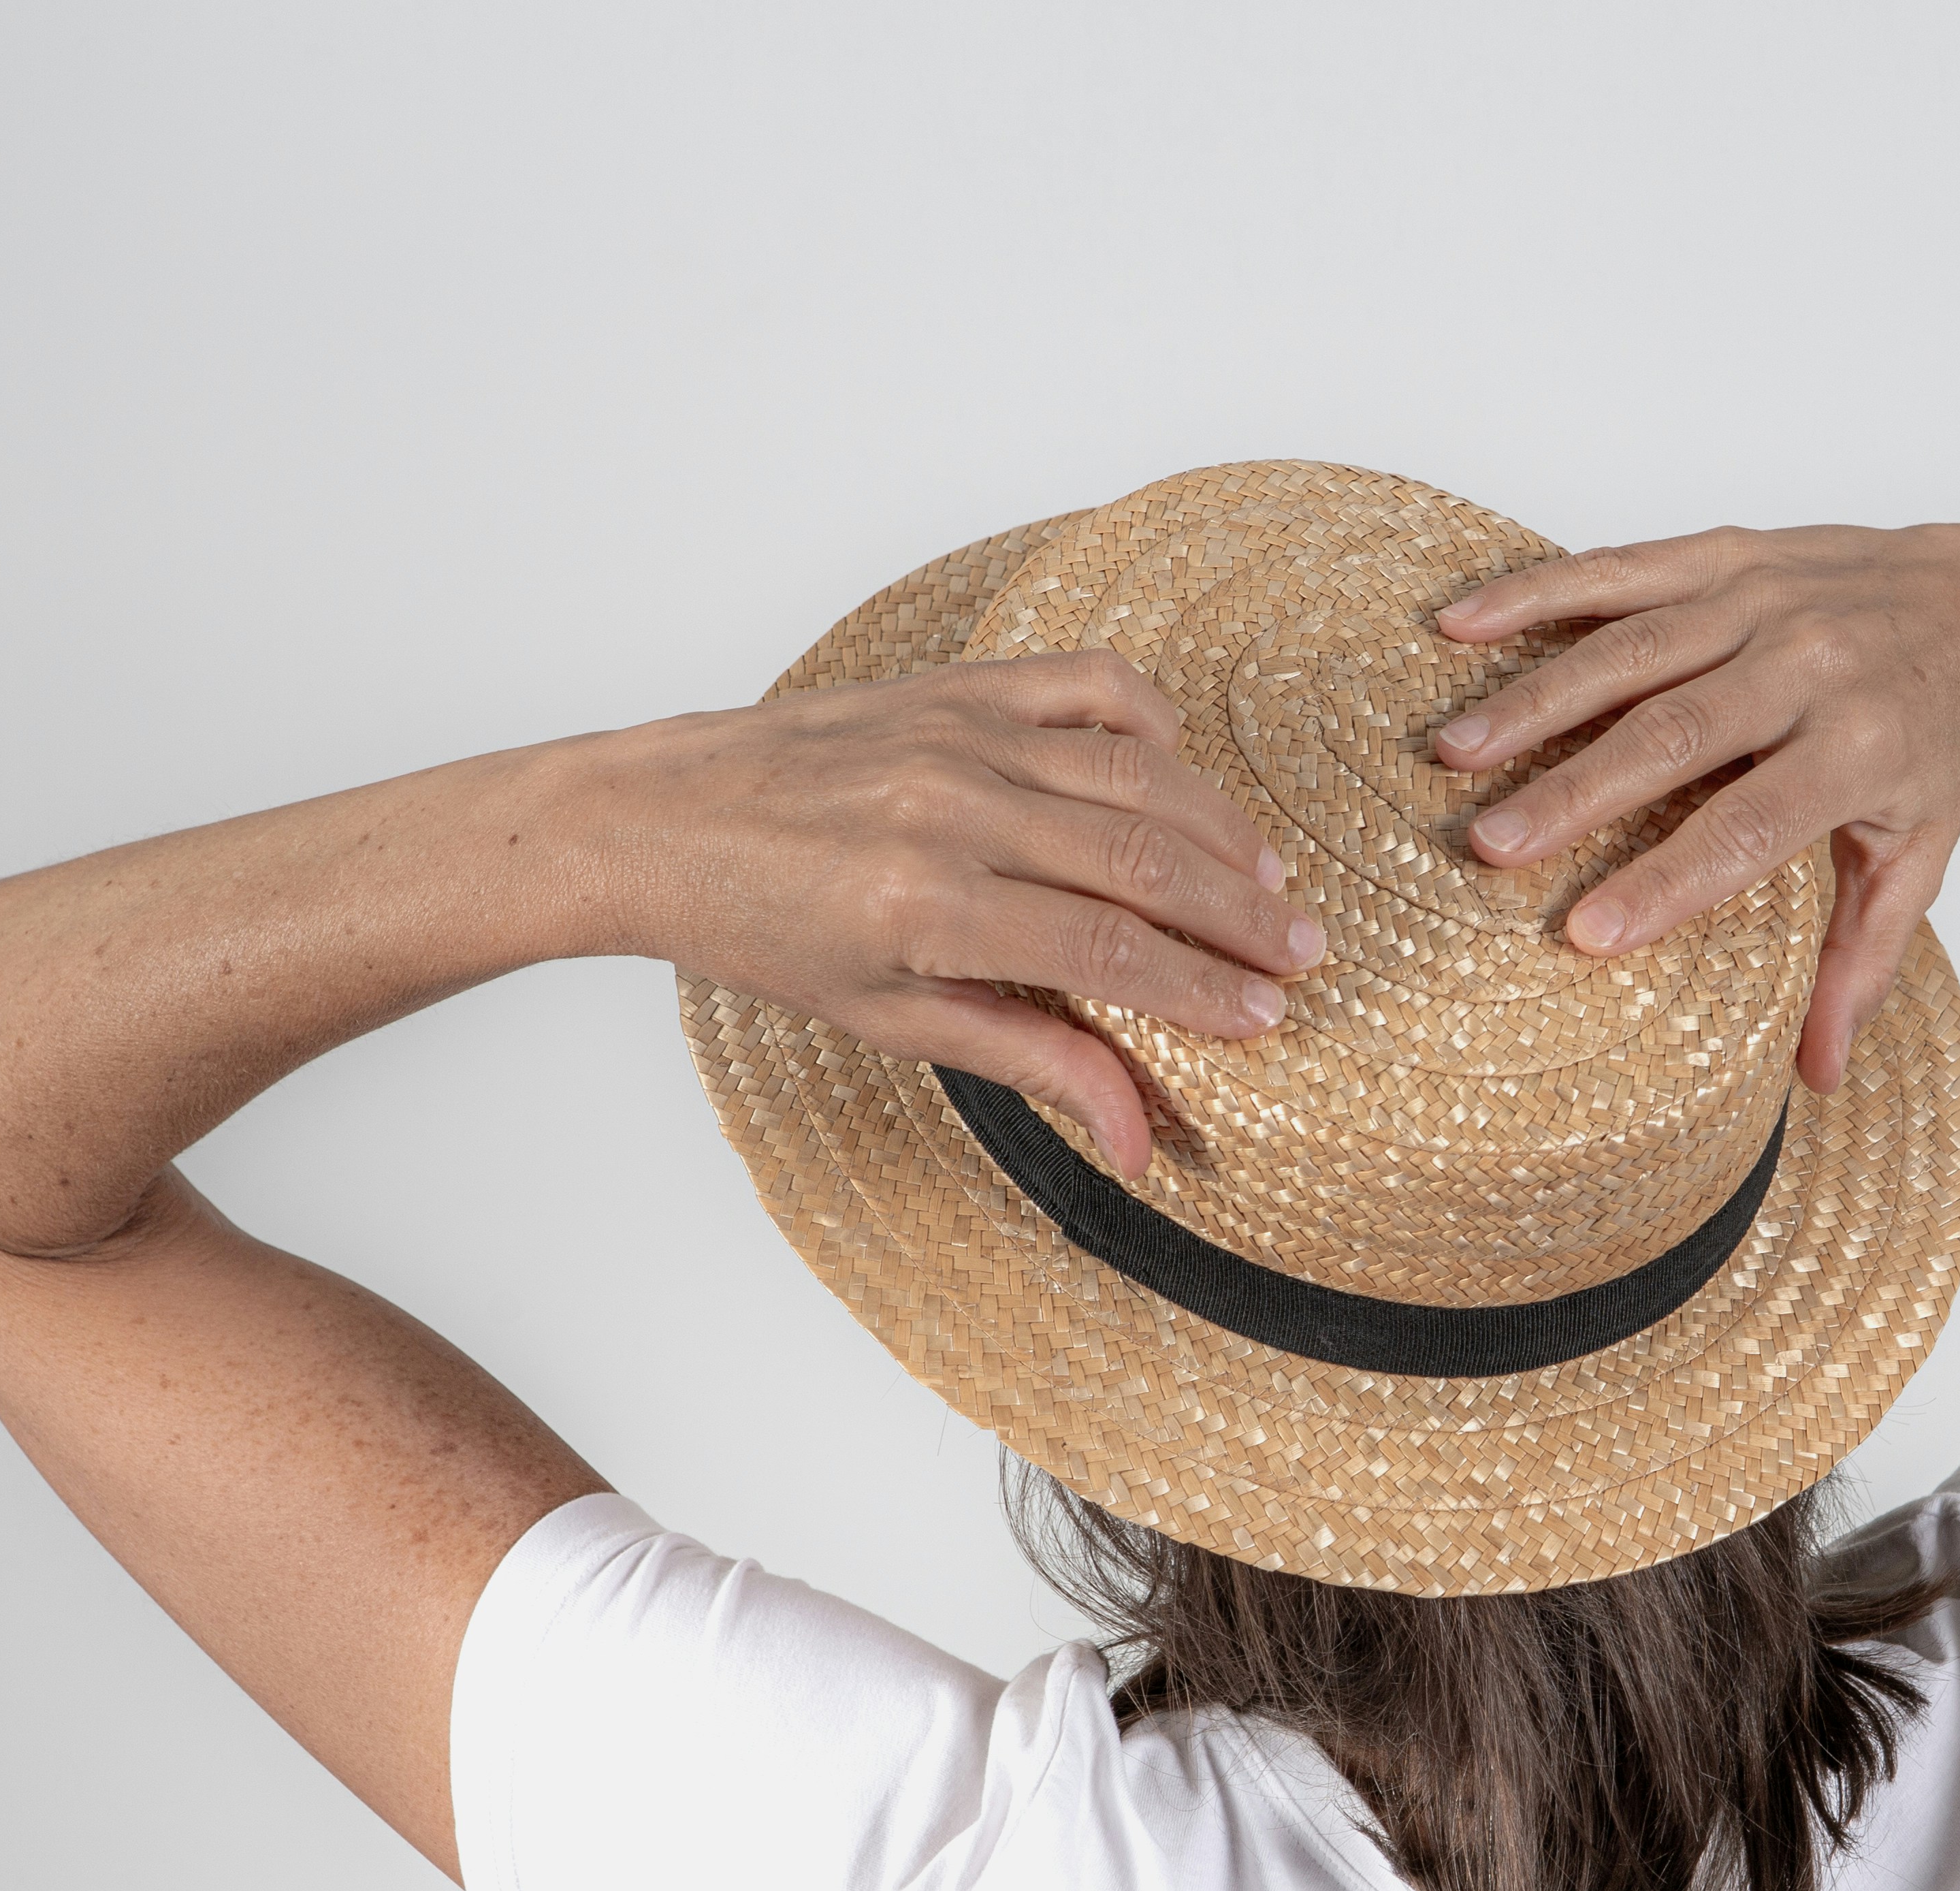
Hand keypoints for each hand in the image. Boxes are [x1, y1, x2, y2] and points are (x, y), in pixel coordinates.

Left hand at [608, 650, 1326, 1175]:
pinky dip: (1158, 725)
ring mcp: (956, 733)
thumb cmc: (760, 929)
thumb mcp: (889, 1019)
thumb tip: (1141, 1138)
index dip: (1205, 988)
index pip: (1111, 949)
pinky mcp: (955, 683)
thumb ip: (1029, 1061)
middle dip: (1243, 916)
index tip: (1267, 1017)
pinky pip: (1091, 685)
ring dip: (1222, 833)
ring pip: (1139, 774)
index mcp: (927, 905)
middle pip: (1146, 861)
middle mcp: (950, 807)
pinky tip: (1184, 778)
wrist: (653, 820)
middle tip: (1306, 955)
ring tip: (1273, 884)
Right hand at [1431, 523, 1959, 1092]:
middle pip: (1674, 735)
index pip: (1748, 829)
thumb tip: (1819, 1078)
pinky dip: (1538, 592)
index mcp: (1859, 751)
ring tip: (1454, 751)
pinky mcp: (1730, 553)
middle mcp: (1810, 667)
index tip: (1585, 934)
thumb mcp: (1920, 856)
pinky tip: (1461, 624)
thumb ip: (1863, 963)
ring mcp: (1764, 600)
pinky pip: (1623, 568)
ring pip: (1634, 651)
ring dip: (1534, 699)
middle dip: (1574, 793)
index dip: (1667, 883)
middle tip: (1489, 846)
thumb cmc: (1942, 744)